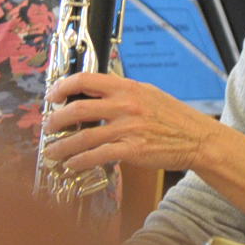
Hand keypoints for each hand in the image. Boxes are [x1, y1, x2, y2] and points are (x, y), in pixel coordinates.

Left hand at [39, 70, 234, 176]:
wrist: (197, 138)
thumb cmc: (172, 117)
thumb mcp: (147, 93)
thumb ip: (121, 92)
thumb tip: (93, 92)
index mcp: (127, 87)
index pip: (86, 79)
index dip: (63, 86)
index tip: (52, 96)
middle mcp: (125, 105)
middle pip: (78, 109)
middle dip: (56, 120)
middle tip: (47, 128)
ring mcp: (128, 128)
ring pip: (83, 137)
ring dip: (62, 146)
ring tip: (52, 152)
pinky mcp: (132, 150)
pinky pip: (97, 156)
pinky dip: (80, 161)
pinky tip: (71, 165)